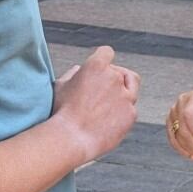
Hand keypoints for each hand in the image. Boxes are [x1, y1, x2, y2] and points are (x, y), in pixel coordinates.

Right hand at [54, 46, 139, 164]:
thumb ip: (73, 74)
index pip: (106, 52)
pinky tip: (109, 119)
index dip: (103, 59)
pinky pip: (130, 108)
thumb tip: (79, 70)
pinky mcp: (131, 114)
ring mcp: (125, 96)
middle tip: (101, 90)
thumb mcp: (60, 86)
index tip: (100, 69)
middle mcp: (114, 77)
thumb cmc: (62, 112)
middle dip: (113, 78)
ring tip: (110, 102)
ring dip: (123, 91)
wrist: (71, 139)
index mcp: (96, 66)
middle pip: (120, 71)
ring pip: (132, 86)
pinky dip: (123, 111)